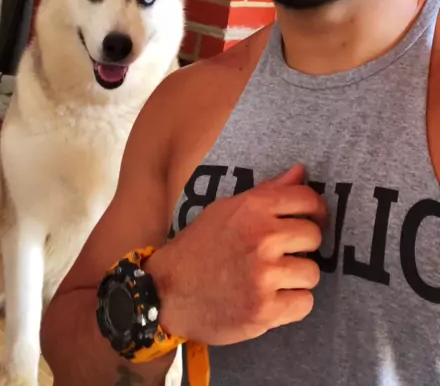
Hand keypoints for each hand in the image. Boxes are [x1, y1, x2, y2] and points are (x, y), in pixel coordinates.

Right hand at [147, 165, 325, 344]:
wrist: (167, 291)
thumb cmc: (199, 248)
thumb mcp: (227, 210)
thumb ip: (267, 192)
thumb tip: (301, 171)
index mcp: (253, 208)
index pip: (306, 198)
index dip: (315, 210)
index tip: (311, 220)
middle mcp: (261, 238)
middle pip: (314, 237)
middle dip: (303, 247)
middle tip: (285, 254)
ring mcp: (263, 275)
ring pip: (312, 273)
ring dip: (297, 278)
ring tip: (274, 279)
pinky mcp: (264, 310)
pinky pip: (304, 303)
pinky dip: (291, 305)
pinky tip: (271, 299)